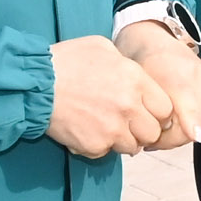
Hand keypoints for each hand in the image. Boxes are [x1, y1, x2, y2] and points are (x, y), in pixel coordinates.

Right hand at [44, 33, 165, 157]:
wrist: (35, 83)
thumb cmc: (66, 61)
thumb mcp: (102, 47)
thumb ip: (126, 64)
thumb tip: (135, 76)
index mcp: (136, 80)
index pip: (165, 109)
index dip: (157, 113)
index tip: (147, 113)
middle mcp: (129, 106)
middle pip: (153, 133)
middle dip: (143, 131)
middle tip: (127, 124)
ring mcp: (112, 129)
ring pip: (132, 147)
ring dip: (122, 140)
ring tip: (104, 127)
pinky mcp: (95, 145)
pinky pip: (106, 153)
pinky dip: (98, 146)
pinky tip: (86, 131)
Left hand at [115, 18, 200, 145]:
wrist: (151, 36)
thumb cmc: (137, 62)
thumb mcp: (137, 88)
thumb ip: (155, 112)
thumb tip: (182, 138)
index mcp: (177, 77)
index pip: (188, 126)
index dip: (170, 141)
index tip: (150, 143)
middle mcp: (200, 77)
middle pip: (197, 127)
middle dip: (174, 138)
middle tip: (152, 138)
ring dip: (184, 131)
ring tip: (162, 127)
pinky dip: (193, 121)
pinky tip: (175, 119)